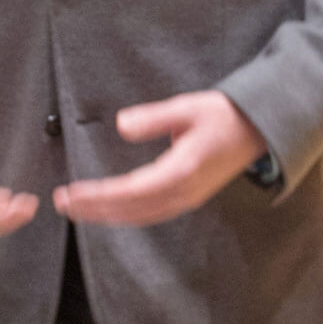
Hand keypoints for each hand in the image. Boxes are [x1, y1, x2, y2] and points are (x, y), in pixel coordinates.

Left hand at [52, 90, 267, 226]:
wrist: (260, 129)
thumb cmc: (225, 116)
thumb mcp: (188, 108)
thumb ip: (153, 117)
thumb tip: (121, 125)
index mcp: (182, 170)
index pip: (130, 190)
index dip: (98, 196)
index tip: (71, 194)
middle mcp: (184, 191)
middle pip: (131, 210)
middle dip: (95, 209)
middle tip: (62, 204)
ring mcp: (188, 198)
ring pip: (140, 216)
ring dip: (107, 215)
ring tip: (78, 210)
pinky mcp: (189, 197)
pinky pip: (152, 213)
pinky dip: (126, 214)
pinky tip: (109, 211)